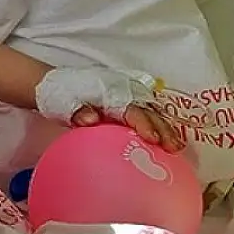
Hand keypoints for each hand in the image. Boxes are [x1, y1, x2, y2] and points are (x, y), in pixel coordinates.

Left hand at [36, 67, 184, 152]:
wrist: (57, 85)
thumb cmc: (61, 96)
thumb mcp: (62, 103)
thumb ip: (77, 111)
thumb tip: (91, 119)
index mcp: (108, 93)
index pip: (130, 108)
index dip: (143, 123)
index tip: (153, 139)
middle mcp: (122, 93)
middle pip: (147, 110)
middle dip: (162, 128)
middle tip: (173, 148)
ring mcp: (126, 98)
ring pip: (151, 112)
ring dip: (165, 128)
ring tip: (176, 148)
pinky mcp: (127, 106)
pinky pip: (147, 115)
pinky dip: (159, 127)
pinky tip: (167, 144)